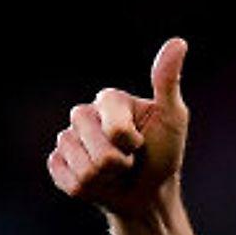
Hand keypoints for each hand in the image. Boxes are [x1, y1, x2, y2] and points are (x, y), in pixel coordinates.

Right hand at [48, 38, 189, 216]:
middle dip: (120, 163)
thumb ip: (168, 82)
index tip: (141, 141)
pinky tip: (99, 182)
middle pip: (97, 150)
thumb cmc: (164, 153)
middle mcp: (83, 114)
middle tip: (129, 160)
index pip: (113, 128)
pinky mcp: (57, 164)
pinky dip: (90, 190)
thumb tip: (179, 42)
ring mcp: (67, 139)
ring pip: (84, 169)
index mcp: (108, 99)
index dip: (130, 142)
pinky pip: (69, 181)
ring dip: (106, 179)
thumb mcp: (173, 118)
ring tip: (116, 172)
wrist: (148, 192)